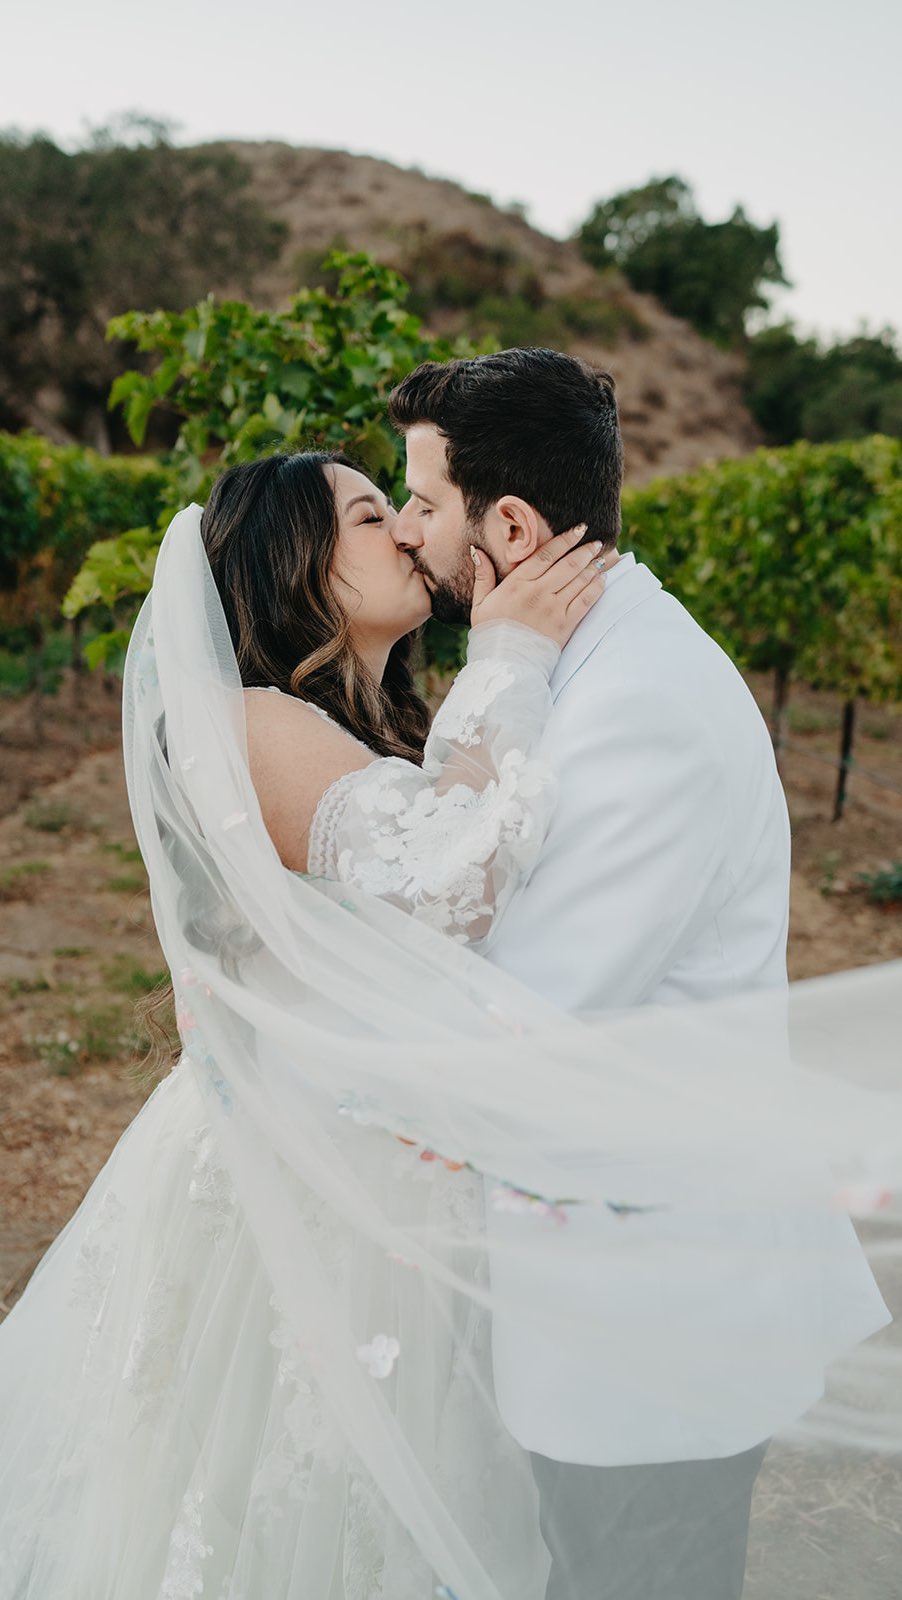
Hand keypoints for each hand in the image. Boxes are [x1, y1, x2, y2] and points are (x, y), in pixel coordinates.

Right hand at [470, 524, 605, 647]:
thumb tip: (477, 550)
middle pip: (568, 565)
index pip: (546, 555)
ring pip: (579, 581)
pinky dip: (596, 588)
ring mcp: (554, 609)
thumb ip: (483, 575)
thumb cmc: (491, 634)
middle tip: (597, 542)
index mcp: (517, 584)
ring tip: (602, 558)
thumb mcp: (480, 604)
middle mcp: (538, 593)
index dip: (565, 540)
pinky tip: (602, 580)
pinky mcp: (565, 625)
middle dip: (585, 551)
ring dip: (593, 567)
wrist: (505, 666)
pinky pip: (586, 601)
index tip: (578, 529)